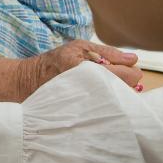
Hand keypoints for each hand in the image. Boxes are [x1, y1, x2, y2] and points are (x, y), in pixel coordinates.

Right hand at [0, 40, 141, 100]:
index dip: (132, 72)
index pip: (128, 75)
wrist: (29, 82)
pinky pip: (106, 111)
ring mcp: (89, 105)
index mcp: (92, 69)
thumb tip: (133, 59)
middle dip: (126, 84)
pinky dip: (108, 104)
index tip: (127, 70)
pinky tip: (101, 99)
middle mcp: (92, 88)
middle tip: (116, 80)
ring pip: (119, 102)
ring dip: (118, 95)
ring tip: (107, 89)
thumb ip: (108, 52)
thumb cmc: (55, 62)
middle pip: (127, 91)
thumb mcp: (79, 46)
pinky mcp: (84, 115)